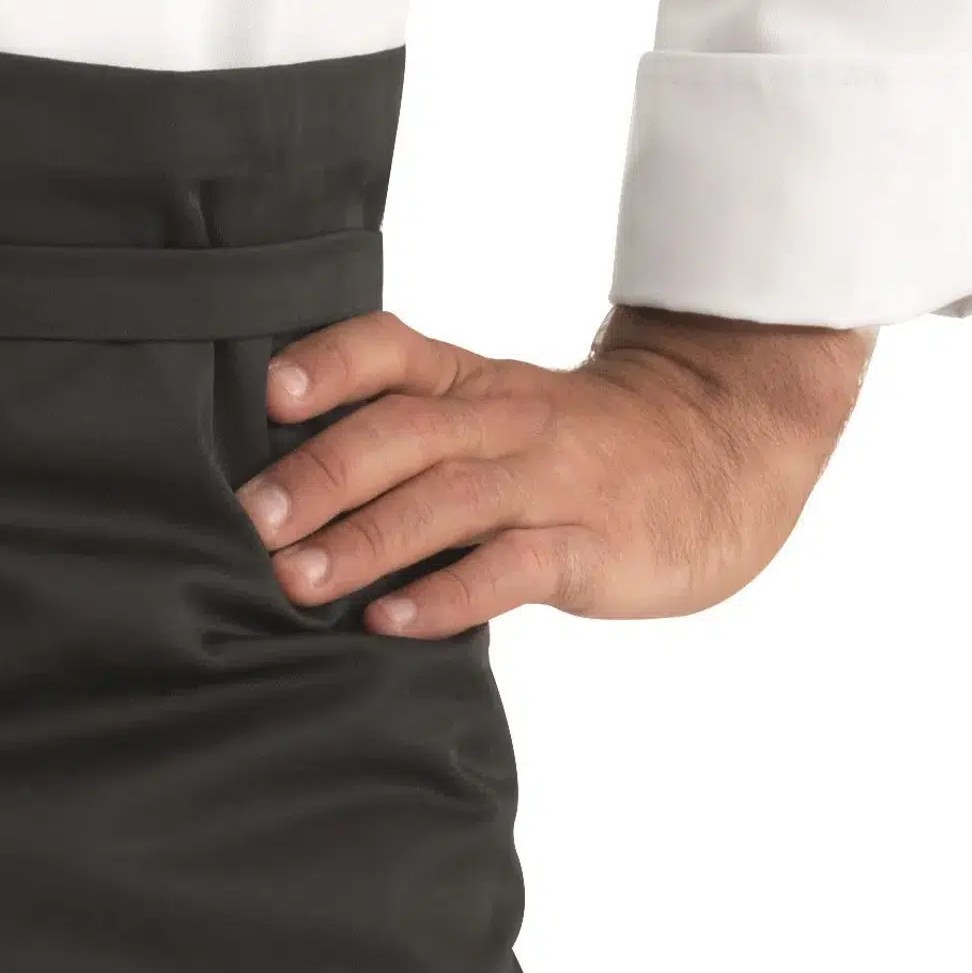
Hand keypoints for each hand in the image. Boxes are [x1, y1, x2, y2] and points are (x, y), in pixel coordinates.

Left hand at [236, 303, 871, 637]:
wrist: (719, 452)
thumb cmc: (578, 445)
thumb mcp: (499, 415)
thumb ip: (412, 437)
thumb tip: (286, 485)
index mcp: (472, 383)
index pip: (391, 350)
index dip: (329, 364)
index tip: (268, 394)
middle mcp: (504, 422)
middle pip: (404, 432)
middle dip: (321, 473)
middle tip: (251, 518)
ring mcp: (550, 482)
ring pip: (447, 501)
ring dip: (365, 540)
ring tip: (297, 578)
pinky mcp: (590, 546)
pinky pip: (512, 568)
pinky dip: (448, 595)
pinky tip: (394, 622)